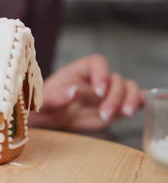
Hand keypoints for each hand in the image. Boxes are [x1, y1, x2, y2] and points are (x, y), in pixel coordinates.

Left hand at [29, 54, 143, 130]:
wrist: (47, 120)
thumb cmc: (43, 106)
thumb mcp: (42, 103)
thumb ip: (54, 97)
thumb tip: (73, 91)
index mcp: (79, 71)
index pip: (98, 63)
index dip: (102, 74)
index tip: (98, 92)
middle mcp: (97, 79)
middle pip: (116, 79)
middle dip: (114, 96)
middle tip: (105, 114)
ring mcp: (108, 92)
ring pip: (128, 88)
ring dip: (129, 100)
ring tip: (123, 114)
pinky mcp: (115, 106)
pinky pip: (133, 100)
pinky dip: (141, 101)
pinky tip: (142, 106)